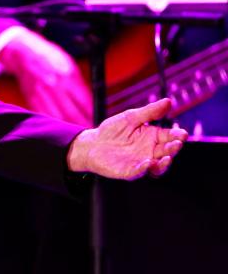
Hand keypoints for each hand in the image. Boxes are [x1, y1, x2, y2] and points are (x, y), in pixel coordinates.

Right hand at [0, 29, 92, 125]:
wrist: (25, 54)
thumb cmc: (51, 59)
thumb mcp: (70, 66)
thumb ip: (80, 85)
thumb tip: (92, 105)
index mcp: (67, 76)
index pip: (85, 103)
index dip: (93, 116)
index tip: (99, 125)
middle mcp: (54, 86)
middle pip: (72, 114)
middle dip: (83, 126)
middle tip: (91, 134)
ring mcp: (42, 94)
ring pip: (58, 119)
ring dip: (69, 129)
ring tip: (78, 135)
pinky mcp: (32, 100)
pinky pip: (46, 117)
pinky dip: (55, 124)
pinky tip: (61, 128)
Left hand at [67, 99, 186, 179]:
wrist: (92, 143)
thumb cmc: (113, 130)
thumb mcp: (131, 117)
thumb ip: (149, 112)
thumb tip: (168, 101)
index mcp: (153, 137)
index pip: (170, 137)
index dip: (178, 136)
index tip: (182, 134)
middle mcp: (150, 152)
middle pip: (167, 152)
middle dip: (173, 149)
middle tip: (176, 143)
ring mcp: (141, 163)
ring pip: (158, 167)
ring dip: (164, 164)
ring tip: (166, 158)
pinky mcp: (128, 171)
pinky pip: (138, 172)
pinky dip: (143, 169)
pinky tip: (146, 163)